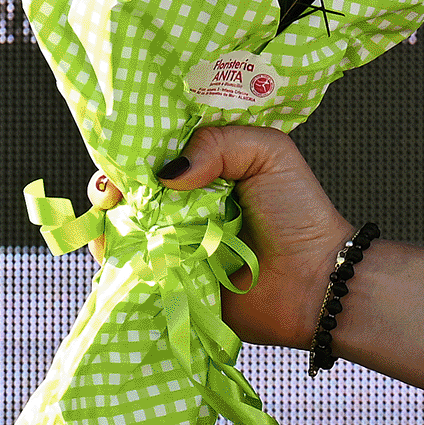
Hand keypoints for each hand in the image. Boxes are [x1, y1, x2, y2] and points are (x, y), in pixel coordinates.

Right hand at [98, 125, 350, 349]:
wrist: (315, 282)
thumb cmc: (300, 214)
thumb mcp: (268, 153)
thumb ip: (217, 143)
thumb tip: (165, 173)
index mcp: (205, 172)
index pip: (153, 154)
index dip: (130, 152)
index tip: (119, 154)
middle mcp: (183, 206)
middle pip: (129, 189)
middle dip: (111, 183)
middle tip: (111, 189)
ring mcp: (173, 242)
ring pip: (120, 223)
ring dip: (108, 215)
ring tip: (112, 210)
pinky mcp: (168, 277)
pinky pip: (127, 264)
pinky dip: (111, 251)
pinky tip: (109, 241)